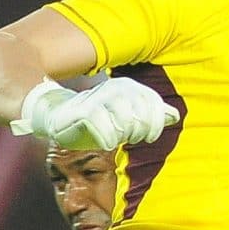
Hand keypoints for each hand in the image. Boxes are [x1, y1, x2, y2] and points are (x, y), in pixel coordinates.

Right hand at [12, 78, 177, 150]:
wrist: (54, 113)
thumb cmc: (95, 117)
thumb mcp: (124, 113)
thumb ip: (149, 113)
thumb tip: (174, 115)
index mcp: (129, 87)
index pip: (155, 107)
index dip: (155, 126)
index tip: (146, 137)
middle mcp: (116, 89)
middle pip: (143, 118)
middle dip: (138, 133)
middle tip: (126, 137)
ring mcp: (99, 99)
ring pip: (126, 125)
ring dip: (121, 137)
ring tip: (112, 137)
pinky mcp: (84, 112)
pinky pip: (107, 133)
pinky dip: (107, 140)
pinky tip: (102, 141)